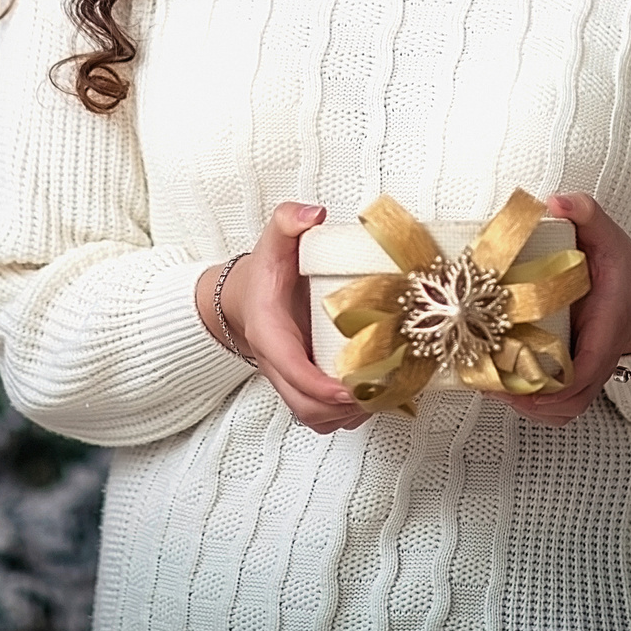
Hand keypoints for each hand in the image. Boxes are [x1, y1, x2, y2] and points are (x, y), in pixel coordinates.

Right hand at [203, 202, 368, 435]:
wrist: (247, 296)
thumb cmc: (266, 273)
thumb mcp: (274, 240)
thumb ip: (288, 220)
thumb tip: (313, 214)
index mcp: (269, 332)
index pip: (290, 368)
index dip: (320, 385)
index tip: (349, 388)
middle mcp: (276, 364)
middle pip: (303, 405)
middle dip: (341, 408)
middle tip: (380, 391)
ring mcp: (290, 380)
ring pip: (313, 416)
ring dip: (347, 415)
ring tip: (383, 395)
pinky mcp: (304, 386)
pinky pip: (321, 415)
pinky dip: (346, 415)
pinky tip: (373, 397)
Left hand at [500, 193, 630, 426]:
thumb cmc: (622, 268)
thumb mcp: (608, 234)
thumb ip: (586, 212)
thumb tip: (556, 202)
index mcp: (607, 326)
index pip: (591, 365)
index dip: (560, 381)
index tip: (525, 379)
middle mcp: (600, 357)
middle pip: (572, 399)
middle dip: (531, 399)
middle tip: (488, 381)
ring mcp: (589, 372)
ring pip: (565, 409)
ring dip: (529, 407)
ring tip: (489, 389)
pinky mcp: (577, 377)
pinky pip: (561, 406)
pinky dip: (535, 408)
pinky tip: (503, 393)